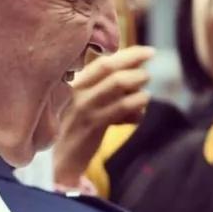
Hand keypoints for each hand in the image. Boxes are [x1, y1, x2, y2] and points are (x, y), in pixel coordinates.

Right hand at [54, 46, 153, 186]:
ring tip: (146, 92)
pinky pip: (120, 108)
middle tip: (151, 63)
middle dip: (134, 60)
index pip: (103, 61)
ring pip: (117, 84)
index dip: (127, 54)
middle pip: (109, 66)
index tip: (146, 52)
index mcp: (73, 83)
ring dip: (138, 82)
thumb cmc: (77, 129)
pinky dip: (136, 104)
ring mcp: (83, 107)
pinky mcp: (92, 125)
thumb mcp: (88, 105)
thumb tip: (136, 77)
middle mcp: (76, 90)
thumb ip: (106, 90)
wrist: (61, 159)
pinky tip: (141, 109)